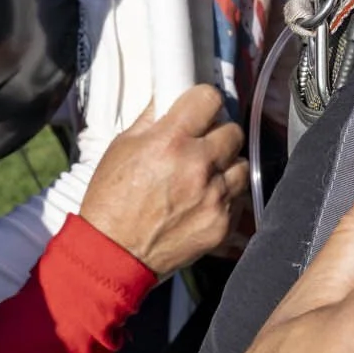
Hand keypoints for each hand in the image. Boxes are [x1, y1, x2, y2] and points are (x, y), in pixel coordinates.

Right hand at [79, 83, 247, 277]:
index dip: (203, 100)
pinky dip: (223, 196)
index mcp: (170, 142)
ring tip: (203, 175)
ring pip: (242, 165)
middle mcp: (197, 166)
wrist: (114, 254)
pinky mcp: (222, 223)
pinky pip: (237, 198)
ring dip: (226, 166)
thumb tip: (167, 99)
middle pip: (232, 131)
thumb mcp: (122, 148)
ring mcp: (213, 197)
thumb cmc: (111, 203)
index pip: (209, 99)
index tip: (200, 107)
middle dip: (217, 134)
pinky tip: (201, 200)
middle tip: (200, 143)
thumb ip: (151, 120)